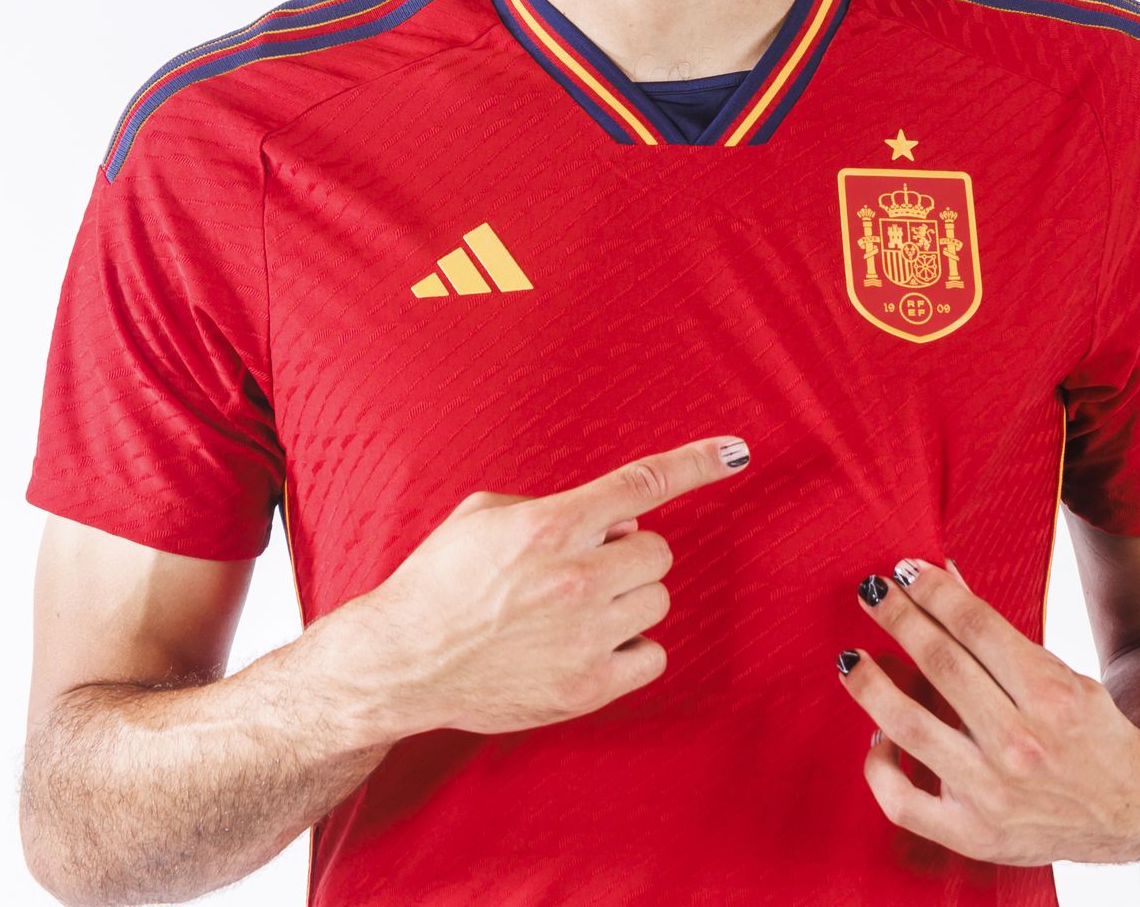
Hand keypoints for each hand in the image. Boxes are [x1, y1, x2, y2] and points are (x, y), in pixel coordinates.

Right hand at [324, 435, 750, 739]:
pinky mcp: (587, 687)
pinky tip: (587, 645)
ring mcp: (586, 635)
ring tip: (575, 610)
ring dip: (628, 600)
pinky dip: (629, 649)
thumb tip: (614, 520)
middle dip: (629, 555)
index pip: (642, 484)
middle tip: (585, 567)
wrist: (403, 660)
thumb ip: (556, 504)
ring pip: (657, 602)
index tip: (736, 452)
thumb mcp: (486, 512)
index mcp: (552, 524)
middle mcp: (576, 576)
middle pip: (657, 552)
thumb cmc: (440, 579)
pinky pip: (652, 657)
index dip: (696, 464)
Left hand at [836, 556, 1139, 864]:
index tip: (903, 569)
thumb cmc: (1086, 726)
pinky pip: (904, 803)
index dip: (932, 590)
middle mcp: (1021, 746)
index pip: (974, 626)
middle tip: (871, 590)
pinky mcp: (976, 835)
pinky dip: (879, 767)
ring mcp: (994, 794)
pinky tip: (876, 736)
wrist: (1131, 809)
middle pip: (941, 664)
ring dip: (871, 683)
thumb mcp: (1056, 669)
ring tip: (851, 657)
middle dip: (898, 617)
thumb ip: (993, 631)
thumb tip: (940, 575)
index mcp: (1051, 697)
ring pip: (911, 727)